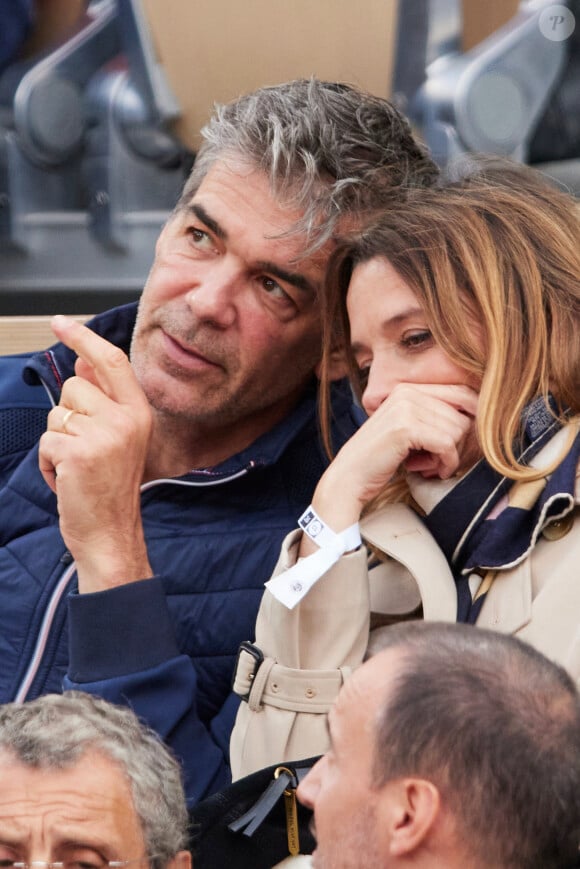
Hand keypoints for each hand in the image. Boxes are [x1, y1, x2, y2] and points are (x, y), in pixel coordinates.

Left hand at [38, 316, 153, 591]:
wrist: (112, 533)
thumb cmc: (111, 488)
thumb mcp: (116, 437)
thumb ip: (102, 397)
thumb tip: (81, 358)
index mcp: (139, 412)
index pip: (110, 361)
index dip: (83, 337)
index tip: (60, 322)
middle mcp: (127, 420)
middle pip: (75, 386)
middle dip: (67, 416)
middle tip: (84, 449)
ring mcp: (105, 435)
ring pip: (57, 414)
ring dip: (56, 442)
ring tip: (77, 466)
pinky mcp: (79, 453)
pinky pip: (46, 442)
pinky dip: (48, 464)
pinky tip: (67, 480)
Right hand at [306, 383, 477, 540]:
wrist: (350, 476)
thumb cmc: (381, 458)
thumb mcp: (407, 429)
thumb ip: (433, 417)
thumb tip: (477, 415)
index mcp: (408, 388)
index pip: (461, 392)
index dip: (472, 418)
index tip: (463, 442)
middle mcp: (408, 392)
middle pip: (462, 414)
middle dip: (455, 443)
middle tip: (436, 460)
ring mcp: (406, 408)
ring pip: (456, 430)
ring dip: (448, 455)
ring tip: (428, 465)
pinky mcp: (406, 428)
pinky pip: (446, 445)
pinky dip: (446, 463)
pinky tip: (433, 471)